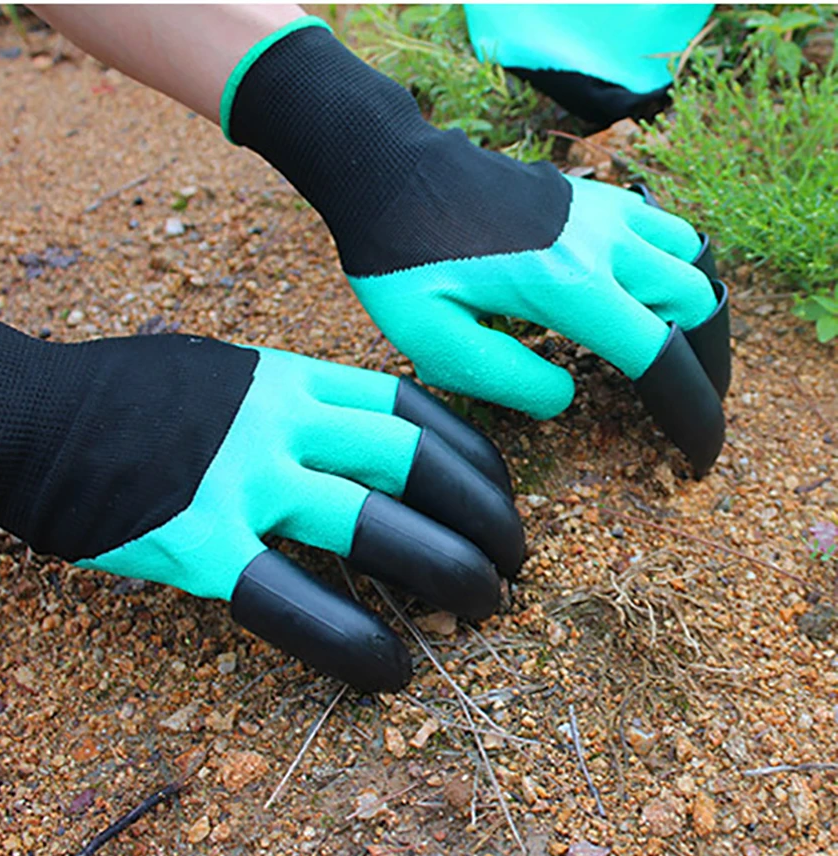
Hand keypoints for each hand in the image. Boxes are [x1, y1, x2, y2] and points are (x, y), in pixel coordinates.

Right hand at [0, 302, 521, 691]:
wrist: (32, 413)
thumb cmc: (132, 395)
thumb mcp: (230, 371)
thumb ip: (296, 399)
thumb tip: (354, 436)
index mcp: (292, 377)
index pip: (413, 409)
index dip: (474, 457)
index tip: (502, 498)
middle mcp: (280, 420)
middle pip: (414, 464)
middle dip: (483, 517)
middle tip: (513, 564)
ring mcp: (241, 479)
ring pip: (372, 527)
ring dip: (444, 572)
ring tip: (481, 611)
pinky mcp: (198, 545)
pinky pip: (293, 601)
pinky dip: (351, 641)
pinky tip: (389, 671)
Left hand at [225, 21, 729, 475]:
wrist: (389, 173)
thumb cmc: (399, 259)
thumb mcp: (432, 340)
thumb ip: (506, 379)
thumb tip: (568, 396)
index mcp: (566, 283)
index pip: (660, 352)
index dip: (689, 407)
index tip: (698, 449)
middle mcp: (600, 239)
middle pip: (694, 300)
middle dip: (699, 357)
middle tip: (677, 397)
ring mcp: (599, 209)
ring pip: (689, 255)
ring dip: (685, 304)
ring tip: (658, 346)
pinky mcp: (587, 195)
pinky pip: (659, 226)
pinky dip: (666, 263)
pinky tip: (632, 292)